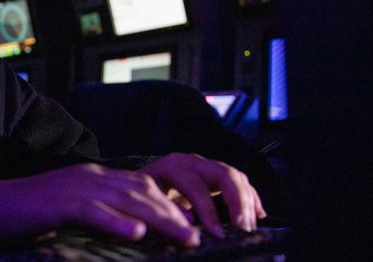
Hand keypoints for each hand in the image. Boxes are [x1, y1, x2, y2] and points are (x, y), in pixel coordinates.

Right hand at [0, 163, 201, 246]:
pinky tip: (137, 233)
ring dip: (160, 219)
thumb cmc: (27, 214)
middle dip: (174, 213)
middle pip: (142, 191)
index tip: (192, 224)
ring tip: (184, 237)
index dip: (169, 204)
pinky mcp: (59, 203)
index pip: (141, 185)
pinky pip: (94, 212)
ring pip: (127, 200)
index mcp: (93, 177)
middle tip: (198, 236)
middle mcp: (90, 177)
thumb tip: (132, 231)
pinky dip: (118, 222)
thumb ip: (99, 213)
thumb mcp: (69, 209)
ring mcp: (75, 188)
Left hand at [138, 153, 266, 237]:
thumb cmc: (142, 192)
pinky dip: (251, 197)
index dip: (208, 210)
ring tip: (248, 226)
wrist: (138, 181)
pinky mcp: (216, 174)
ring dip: (246, 202)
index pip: (196, 186)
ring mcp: (206, 166)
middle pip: (223, 174)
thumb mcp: (146, 199)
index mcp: (173, 167)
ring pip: (235, 177)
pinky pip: (240, 182)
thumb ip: (165, 209)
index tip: (216, 233)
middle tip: (242, 226)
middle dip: (237, 201)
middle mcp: (193, 162)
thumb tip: (188, 225)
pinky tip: (257, 214)